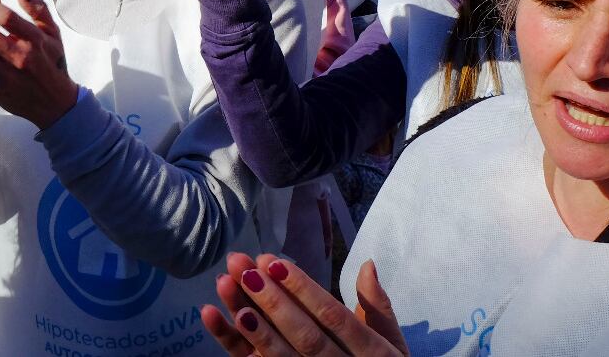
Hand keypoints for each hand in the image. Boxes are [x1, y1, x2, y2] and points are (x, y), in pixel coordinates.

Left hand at [200, 252, 406, 356]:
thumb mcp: (392, 342)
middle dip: (271, 300)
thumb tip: (367, 264)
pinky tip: (217, 318)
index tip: (274, 261)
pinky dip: (235, 345)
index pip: (331, 316)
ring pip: (279, 356)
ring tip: (226, 288)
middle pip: (302, 335)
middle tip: (243, 267)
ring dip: (250, 324)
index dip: (302, 289)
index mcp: (370, 352)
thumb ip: (377, 305)